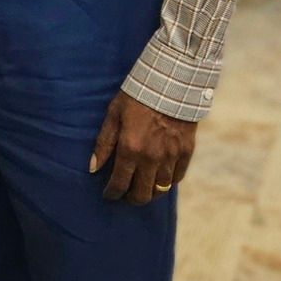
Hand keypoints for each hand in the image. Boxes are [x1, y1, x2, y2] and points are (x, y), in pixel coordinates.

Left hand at [89, 89, 195, 204]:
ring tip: (143, 189)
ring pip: (161, 189)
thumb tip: (93, 168)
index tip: (109, 194)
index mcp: (130, 149)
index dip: (112, 193)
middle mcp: (151, 157)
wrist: (171, 82)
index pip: (119, 184)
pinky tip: (160, 178)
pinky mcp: (187, 151)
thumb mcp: (114, 115)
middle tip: (126, 195)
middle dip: (131, 198)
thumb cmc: (137, 96)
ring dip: (150, 193)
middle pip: (142, 194)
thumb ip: (104, 143)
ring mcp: (171, 156)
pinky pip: (177, 177)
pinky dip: (168, 181)